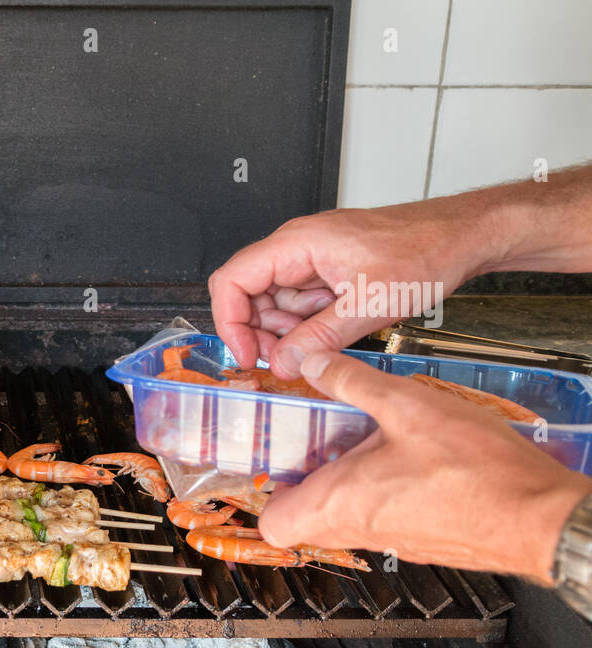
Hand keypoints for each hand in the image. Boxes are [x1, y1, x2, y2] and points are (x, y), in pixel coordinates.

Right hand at [208, 203, 494, 378]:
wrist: (465, 235)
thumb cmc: (427, 250)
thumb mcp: (371, 304)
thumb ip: (320, 337)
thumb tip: (282, 363)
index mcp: (297, 243)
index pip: (232, 280)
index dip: (230, 323)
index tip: (246, 355)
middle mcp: (297, 247)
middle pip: (249, 295)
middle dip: (262, 334)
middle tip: (286, 361)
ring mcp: (311, 258)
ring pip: (274, 303)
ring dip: (289, 332)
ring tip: (321, 343)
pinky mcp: (327, 270)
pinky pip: (301, 303)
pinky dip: (309, 324)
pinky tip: (335, 330)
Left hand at [257, 352, 591, 582]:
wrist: (542, 518)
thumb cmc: (479, 476)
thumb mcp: (407, 406)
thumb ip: (354, 382)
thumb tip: (317, 363)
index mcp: (340, 505)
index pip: (273, 524)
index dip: (268, 492)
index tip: (274, 457)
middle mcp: (360, 530)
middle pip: (307, 519)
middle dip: (307, 477)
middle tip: (317, 440)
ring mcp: (392, 540)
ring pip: (346, 516)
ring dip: (347, 479)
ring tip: (363, 440)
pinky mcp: (422, 538)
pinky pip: (382, 516)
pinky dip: (381, 488)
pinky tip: (404, 455)